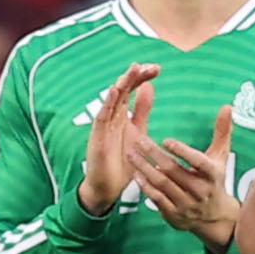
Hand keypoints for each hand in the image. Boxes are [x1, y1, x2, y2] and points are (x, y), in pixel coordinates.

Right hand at [76, 63, 155, 213]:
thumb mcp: (138, 131)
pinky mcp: (98, 138)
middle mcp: (111, 116)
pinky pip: (102, 118)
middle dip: (134, 76)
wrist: (108, 187)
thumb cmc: (122, 160)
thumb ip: (142, 110)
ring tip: (132, 69)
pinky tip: (114, 91)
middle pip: (122, 90)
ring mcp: (103, 126)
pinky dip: (107, 104)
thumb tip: (149, 87)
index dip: (141, 77)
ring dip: (122, 84)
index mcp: (121, 114)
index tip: (157, 68)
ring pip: (112, 100)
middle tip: (149, 66)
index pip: (131, 90)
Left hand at [132, 105, 242, 244]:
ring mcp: (186, 204)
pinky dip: (145, 186)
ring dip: (145, 168)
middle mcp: (200, 191)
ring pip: (162, 184)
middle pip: (174, 171)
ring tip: (132, 153)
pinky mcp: (174, 214)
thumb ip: (222, 131)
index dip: (183, 152)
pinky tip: (136, 173)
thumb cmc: (215, 179)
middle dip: (155, 155)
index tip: (167, 140)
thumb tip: (227, 106)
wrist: (213, 217)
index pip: (199, 162)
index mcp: (213, 175)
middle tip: (139, 139)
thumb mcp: (221, 156)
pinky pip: (156, 199)